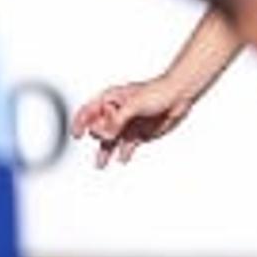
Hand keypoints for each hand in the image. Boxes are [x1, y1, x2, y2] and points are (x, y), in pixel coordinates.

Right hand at [71, 76, 193, 168]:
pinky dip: (124, 153)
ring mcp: (127, 123)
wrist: (179, 97)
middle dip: (99, 136)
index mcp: (111, 99)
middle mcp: (117, 112)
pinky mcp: (139, 133)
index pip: (88, 111)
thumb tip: (105, 135)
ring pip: (111, 140)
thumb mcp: (133, 105)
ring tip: (100, 164)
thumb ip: (116, 120)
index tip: (77, 135)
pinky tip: (122, 159)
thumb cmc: (158, 92)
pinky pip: (127, 146)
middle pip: (99, 128)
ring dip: (105, 151)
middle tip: (106, 138)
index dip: (80, 122)